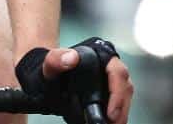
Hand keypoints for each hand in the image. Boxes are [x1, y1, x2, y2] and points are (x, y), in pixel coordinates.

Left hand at [17, 37, 133, 123]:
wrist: (47, 79)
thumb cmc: (50, 70)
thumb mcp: (49, 65)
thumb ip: (56, 59)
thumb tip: (71, 58)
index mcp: (101, 55)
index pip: (118, 72)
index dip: (118, 93)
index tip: (111, 113)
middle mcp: (110, 66)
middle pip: (125, 87)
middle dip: (121, 109)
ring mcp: (111, 80)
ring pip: (125, 96)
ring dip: (121, 113)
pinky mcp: (109, 92)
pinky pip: (119, 103)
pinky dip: (117, 115)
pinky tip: (109, 123)